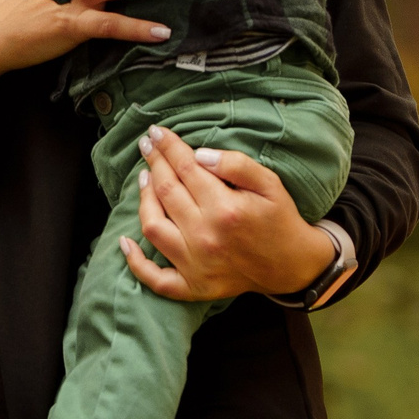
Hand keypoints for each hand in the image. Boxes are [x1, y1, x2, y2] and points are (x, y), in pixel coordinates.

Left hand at [119, 128, 336, 301]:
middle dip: (153, 163)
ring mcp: (196, 265)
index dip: (168, 146)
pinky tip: (125, 241)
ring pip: (153, 226)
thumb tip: (199, 154)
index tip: (156, 132)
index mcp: (225, 209)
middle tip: (146, 145)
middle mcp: (205, 237)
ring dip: (143, 198)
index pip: (185, 168)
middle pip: (165, 191)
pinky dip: (136, 263)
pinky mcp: (194, 286)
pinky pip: (156, 279)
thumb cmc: (280, 220)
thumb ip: (236, 165)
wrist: (293, 265)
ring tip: (143, 177)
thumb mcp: (270, 183)